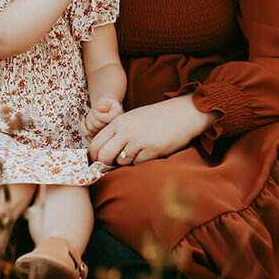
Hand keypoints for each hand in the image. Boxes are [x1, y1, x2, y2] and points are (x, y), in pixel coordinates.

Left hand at [82, 96, 122, 138]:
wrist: (105, 107)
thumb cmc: (106, 104)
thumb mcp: (107, 100)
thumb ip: (104, 104)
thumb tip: (100, 109)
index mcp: (117, 119)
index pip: (104, 120)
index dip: (96, 113)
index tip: (96, 108)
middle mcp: (112, 129)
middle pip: (97, 125)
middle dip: (92, 115)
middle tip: (94, 110)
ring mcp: (104, 134)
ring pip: (91, 129)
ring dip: (88, 120)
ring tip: (92, 114)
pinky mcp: (97, 136)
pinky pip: (87, 134)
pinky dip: (83, 126)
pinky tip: (84, 120)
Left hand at [88, 95, 215, 165]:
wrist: (183, 113)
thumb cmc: (157, 118)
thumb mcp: (132, 119)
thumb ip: (118, 133)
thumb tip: (103, 155)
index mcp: (118, 122)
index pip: (95, 144)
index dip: (95, 157)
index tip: (99, 163)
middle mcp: (125, 130)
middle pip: (103, 156)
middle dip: (106, 165)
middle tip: (114, 165)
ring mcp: (137, 140)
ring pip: (121, 162)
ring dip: (127, 162)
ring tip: (139, 153)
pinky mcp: (151, 149)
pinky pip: (138, 164)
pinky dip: (142, 162)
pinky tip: (150, 152)